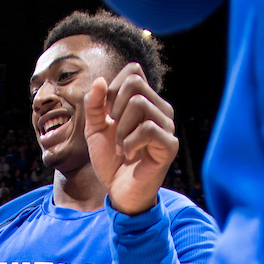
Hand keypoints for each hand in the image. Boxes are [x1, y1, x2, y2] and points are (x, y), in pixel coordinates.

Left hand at [84, 63, 178, 215]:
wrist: (119, 192)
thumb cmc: (111, 161)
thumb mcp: (94, 130)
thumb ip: (94, 105)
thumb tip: (99, 81)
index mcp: (145, 101)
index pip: (133, 71)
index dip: (114, 88)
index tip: (108, 115)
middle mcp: (160, 109)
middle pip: (135, 83)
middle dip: (115, 107)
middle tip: (114, 132)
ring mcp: (167, 126)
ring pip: (140, 104)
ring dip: (121, 129)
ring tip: (121, 147)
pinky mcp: (169, 144)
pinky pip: (148, 128)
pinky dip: (130, 142)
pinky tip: (129, 154)